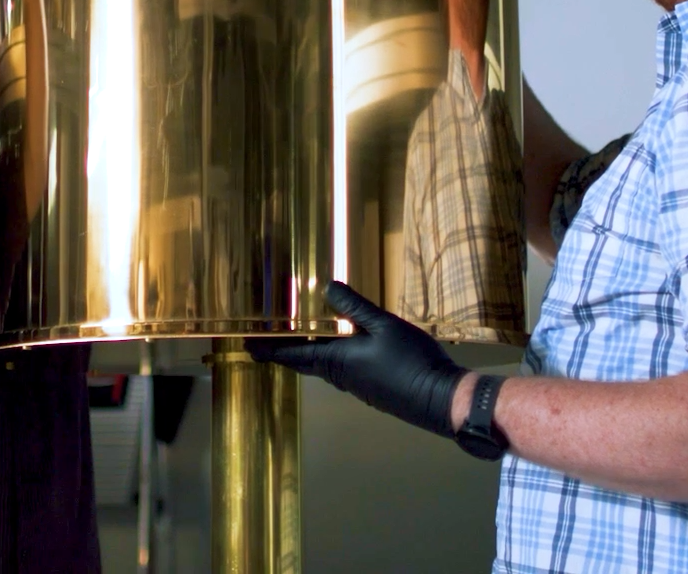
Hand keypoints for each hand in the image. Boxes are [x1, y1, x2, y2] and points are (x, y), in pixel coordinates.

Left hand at [246, 281, 468, 437]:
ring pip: (323, 367)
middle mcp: (340, 376)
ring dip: (308, 353)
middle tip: (265, 340)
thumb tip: (325, 288)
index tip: (247, 346)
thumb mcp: (384, 325)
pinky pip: (341, 371)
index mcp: (336, 360)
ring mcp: (356, 386)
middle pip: (304, 362)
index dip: (269, 349)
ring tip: (299, 337)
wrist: (440, 399)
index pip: (292, 355)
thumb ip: (355, 307)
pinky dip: (329, 358)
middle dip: (284, 351)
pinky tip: (339, 347)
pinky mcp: (371, 390)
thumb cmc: (410, 360)